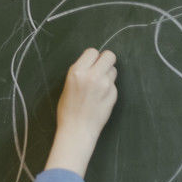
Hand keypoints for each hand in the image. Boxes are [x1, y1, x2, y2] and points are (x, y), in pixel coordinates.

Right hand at [46, 48, 118, 176]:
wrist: (76, 130)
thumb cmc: (68, 111)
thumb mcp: (68, 87)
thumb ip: (81, 73)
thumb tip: (94, 64)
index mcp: (77, 72)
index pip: (92, 52)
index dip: (93, 58)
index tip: (91, 64)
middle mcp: (92, 75)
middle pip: (108, 56)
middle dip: (106, 61)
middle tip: (101, 71)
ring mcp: (105, 84)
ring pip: (113, 70)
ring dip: (108, 75)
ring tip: (98, 88)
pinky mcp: (113, 93)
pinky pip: (114, 85)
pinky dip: (109, 89)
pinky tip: (100, 99)